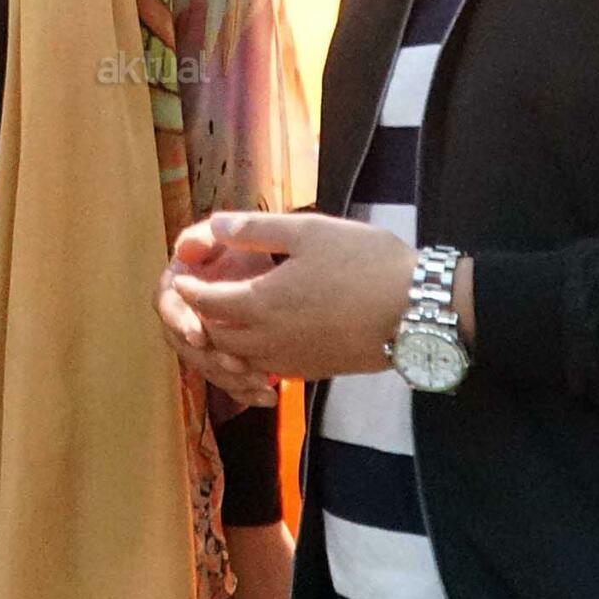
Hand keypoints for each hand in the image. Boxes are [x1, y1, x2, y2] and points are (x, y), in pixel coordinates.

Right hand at [157, 219, 279, 406]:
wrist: (274, 266)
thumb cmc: (244, 248)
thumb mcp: (227, 236)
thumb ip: (206, 237)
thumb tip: (183, 249)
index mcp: (177, 287)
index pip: (167, 307)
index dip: (179, 322)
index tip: (198, 334)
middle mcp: (184, 317)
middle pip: (185, 346)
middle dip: (209, 359)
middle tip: (236, 365)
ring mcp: (205, 341)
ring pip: (208, 368)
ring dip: (230, 379)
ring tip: (260, 382)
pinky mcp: (224, 357)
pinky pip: (229, 382)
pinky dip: (247, 391)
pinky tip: (268, 396)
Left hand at [168, 212, 421, 380]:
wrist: (417, 311)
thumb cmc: (366, 262)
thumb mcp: (309, 231)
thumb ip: (256, 229)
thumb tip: (213, 226)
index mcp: (260, 302)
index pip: (204, 303)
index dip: (188, 289)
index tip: (180, 276)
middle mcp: (267, 339)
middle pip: (217, 334)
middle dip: (202, 315)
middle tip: (201, 294)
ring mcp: (290, 361)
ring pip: (240, 356)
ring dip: (226, 337)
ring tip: (230, 313)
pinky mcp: (312, 372)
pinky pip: (267, 367)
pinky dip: (254, 354)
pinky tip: (267, 333)